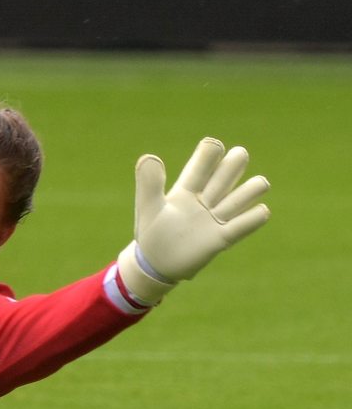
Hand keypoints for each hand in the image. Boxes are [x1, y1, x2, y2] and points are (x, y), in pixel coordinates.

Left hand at [113, 138, 269, 307]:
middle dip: (233, 165)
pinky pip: (243, 226)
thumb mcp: (147, 206)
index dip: (209, 154)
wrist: (156, 263)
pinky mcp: (222, 238)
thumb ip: (149, 183)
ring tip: (260, 183)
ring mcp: (215, 218)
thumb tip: (150, 157)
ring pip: (240, 198)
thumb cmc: (151, 231)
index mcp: (186, 188)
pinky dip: (254, 218)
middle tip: (240, 154)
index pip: (201, 166)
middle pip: (225, 176)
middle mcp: (205, 199)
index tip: (214, 145)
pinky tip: (261, 211)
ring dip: (251, 189)